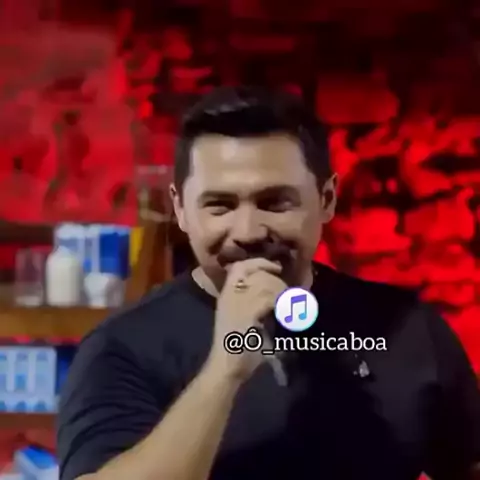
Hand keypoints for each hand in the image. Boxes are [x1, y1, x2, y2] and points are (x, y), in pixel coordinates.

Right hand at [208, 258, 287, 382]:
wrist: (226, 367)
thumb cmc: (238, 348)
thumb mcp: (244, 319)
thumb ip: (258, 305)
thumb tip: (282, 295)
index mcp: (226, 295)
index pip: (240, 266)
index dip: (260, 263)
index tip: (276, 267)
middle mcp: (229, 295)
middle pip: (256, 274)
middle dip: (276, 280)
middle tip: (287, 293)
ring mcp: (236, 303)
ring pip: (264, 284)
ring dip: (280, 291)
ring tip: (288, 303)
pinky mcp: (245, 314)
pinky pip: (267, 299)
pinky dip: (281, 302)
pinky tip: (286, 311)